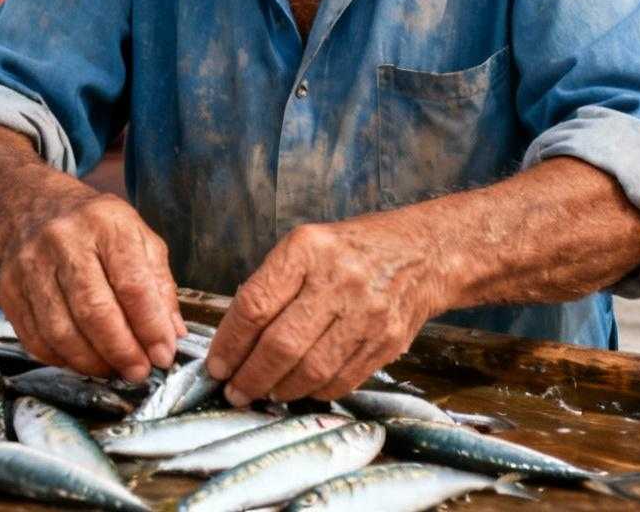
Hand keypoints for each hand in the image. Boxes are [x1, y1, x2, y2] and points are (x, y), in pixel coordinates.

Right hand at [0, 190, 185, 382]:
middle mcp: (63, 241)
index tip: (164, 354)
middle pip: (93, 310)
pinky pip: (36, 339)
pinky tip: (84, 361)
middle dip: (122, 351)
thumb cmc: (97, 228)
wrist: (35, 207)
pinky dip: (63, 360)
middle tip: (140, 372)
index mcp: (105, 223)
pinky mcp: (9, 291)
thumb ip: (159, 286)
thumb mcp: (139, 238)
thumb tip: (173, 335)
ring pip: (61, 331)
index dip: (151, 327)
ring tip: (114, 370)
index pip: (132, 284)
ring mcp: (30, 266)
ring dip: (92, 362)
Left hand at [205, 211, 447, 403]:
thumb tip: (234, 341)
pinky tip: (299, 390)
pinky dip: (314, 392)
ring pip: (311, 370)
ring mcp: (367, 313)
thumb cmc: (350, 251)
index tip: (217, 365)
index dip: (230, 343)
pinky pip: (341, 380)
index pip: (256, 305)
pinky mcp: (388, 341)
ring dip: (280, 390)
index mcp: (308, 250)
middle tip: (235, 391)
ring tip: (263, 393)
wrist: (422, 253)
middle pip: (281, 344)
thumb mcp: (305, 246)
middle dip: (250, 376)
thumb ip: (272, 286)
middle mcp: (339, 280)